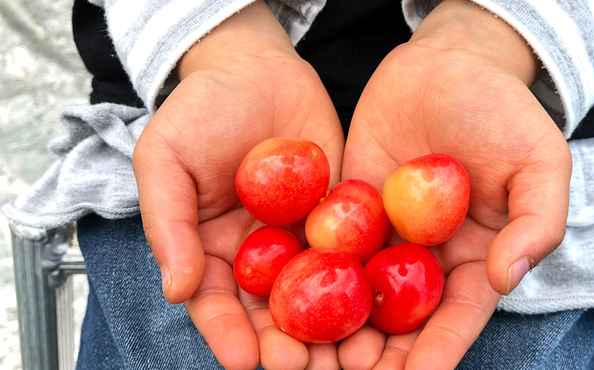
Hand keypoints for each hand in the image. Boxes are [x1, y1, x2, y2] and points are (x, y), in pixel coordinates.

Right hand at [133, 2, 343, 368]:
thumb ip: (168, 224)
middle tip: (304, 367)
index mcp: (210, 251)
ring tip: (349, 356)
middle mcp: (259, 256)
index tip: (243, 360)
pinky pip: (353, 251)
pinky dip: (365, 279)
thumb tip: (177, 290)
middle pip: (273, 312)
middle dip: (287, 344)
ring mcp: (303, 239)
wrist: (256, 68)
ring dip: (332, 329)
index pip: (216, 304)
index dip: (228, 334)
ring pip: (317, 293)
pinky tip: (379, 303)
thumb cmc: (200, 110)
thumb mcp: (165, 160)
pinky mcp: (341, 216)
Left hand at [337, 1, 571, 368]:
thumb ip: (538, 220)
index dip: (438, 351)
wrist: (446, 62)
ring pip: (357, 293)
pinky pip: (327, 244)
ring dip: (335, 327)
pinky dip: (308, 273)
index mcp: (475, 256)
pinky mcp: (347, 208)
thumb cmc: (502, 108)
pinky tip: (284, 297)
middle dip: (378, 353)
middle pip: (401, 319)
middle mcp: (425, 256)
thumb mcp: (540, 160)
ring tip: (311, 354)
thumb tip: (508, 277)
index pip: (457, 316)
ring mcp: (382, 234)